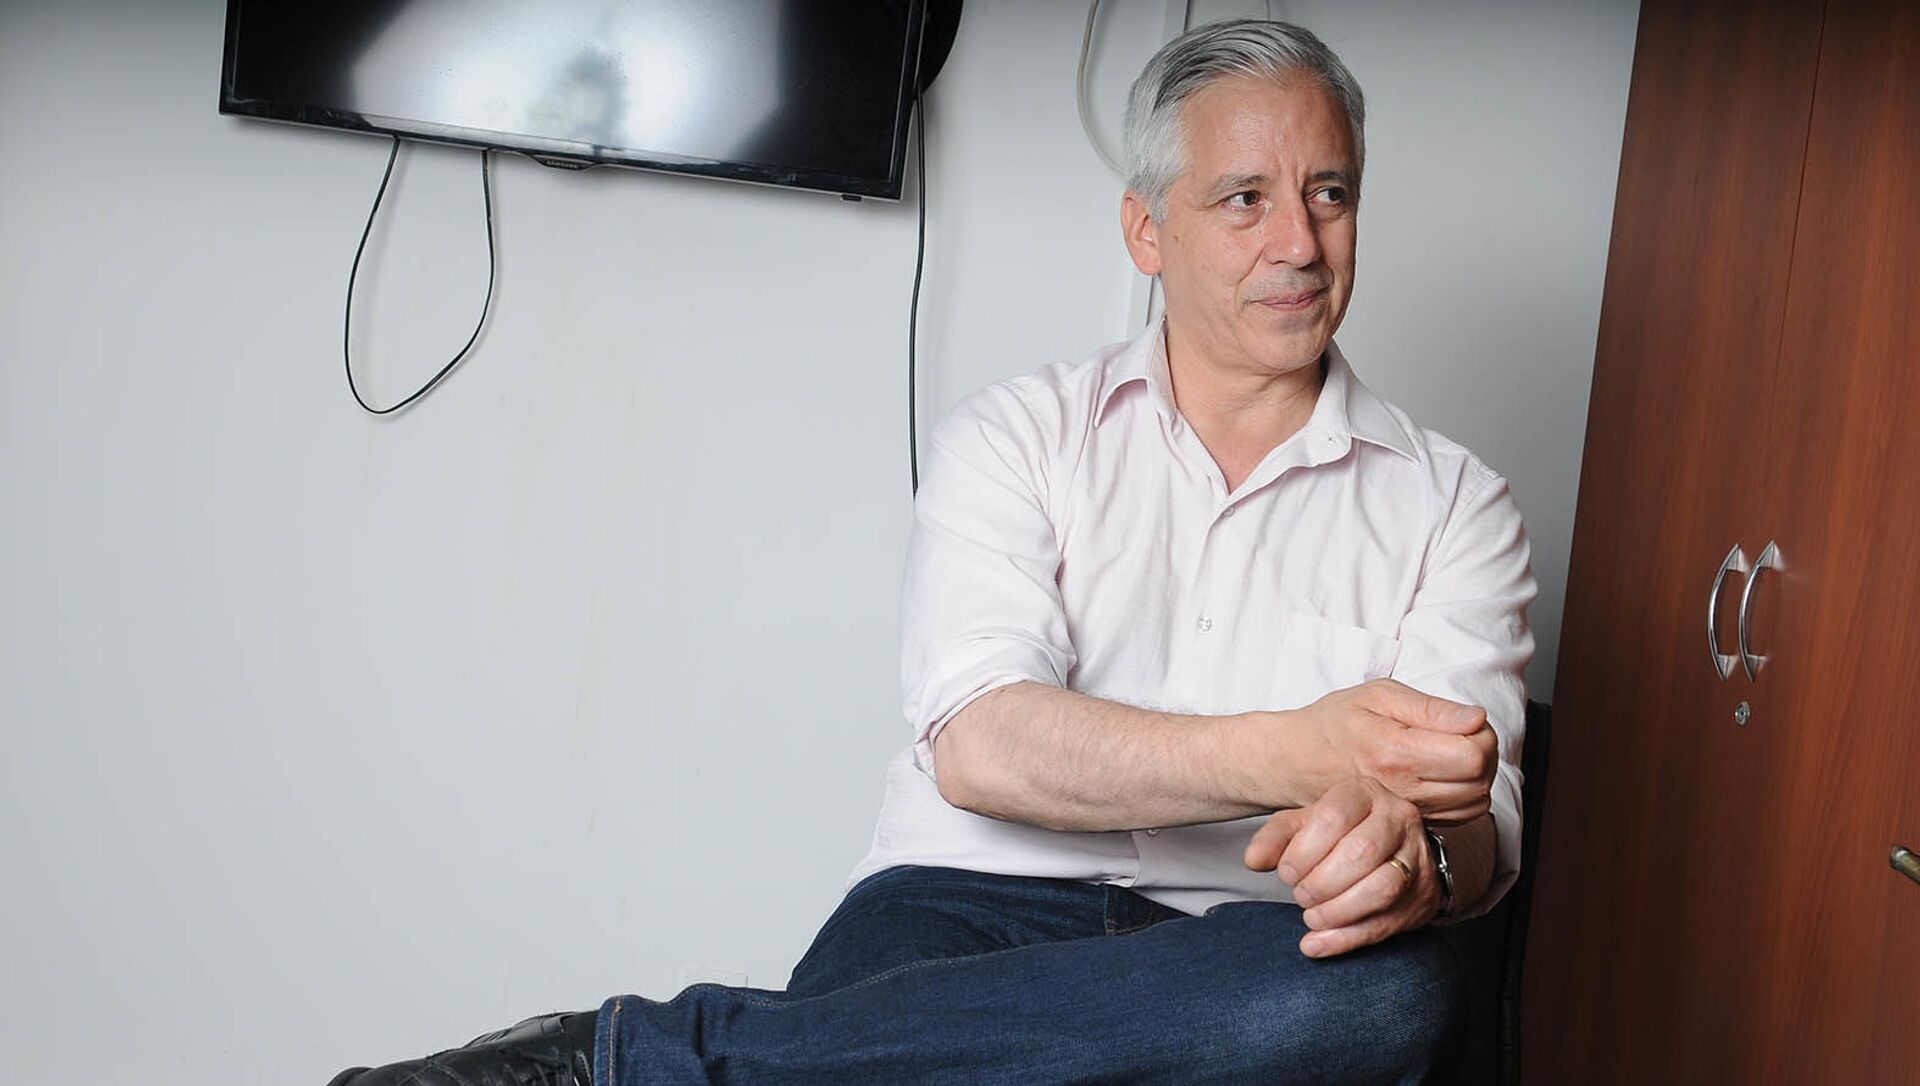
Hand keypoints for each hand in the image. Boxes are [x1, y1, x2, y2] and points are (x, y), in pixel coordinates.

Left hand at [1244, 776, 1440, 957]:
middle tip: (1300, 895)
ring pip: (1382, 888)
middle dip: (1321, 882)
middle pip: (1362, 852)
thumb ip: (1276, 838)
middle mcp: (1398, 819)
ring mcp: (1417, 859)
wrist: (1391, 850)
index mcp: (1365, 793)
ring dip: (1337, 911)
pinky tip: (1317, 944)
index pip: (1334, 817)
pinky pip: (1386, 923)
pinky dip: (1346, 939)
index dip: (1303, 851)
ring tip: (1311, 918)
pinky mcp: (1422, 897)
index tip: (1286, 872)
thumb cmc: (1340, 834)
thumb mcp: (1304, 826)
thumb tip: (1254, 860)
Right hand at [1285, 679, 1495, 822]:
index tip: (1466, 721)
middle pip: (1480, 780)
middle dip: (1484, 752)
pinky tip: (1445, 773)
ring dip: (1478, 775)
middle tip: (1461, 733)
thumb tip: (1476, 718)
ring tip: (1452, 752)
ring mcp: (1406, 809)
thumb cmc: (1334, 723)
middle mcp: (1403, 787)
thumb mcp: (1377, 695)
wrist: (1298, 761)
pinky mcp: (1409, 820)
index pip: (1473, 755)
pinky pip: (1462, 815)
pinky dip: (1466, 794)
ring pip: (1476, 801)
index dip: (1482, 734)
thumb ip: (1430, 708)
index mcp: (1396, 751)